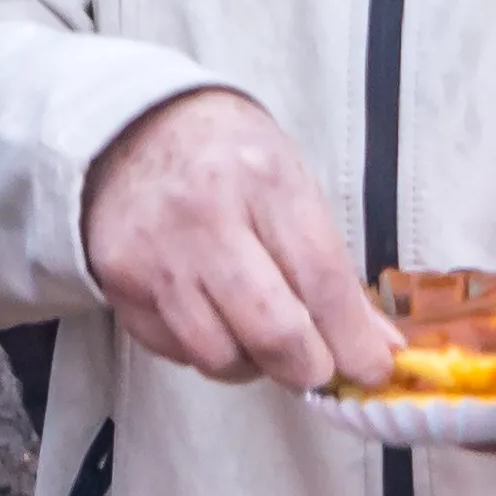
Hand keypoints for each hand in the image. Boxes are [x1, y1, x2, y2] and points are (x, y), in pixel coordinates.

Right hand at [79, 89, 402, 393]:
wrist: (131, 126)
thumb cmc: (228, 157)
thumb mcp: (291, 186)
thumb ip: (332, 269)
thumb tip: (377, 350)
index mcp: (264, 180)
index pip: (321, 281)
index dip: (353, 340)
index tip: (370, 370)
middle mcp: (204, 216)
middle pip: (272, 331)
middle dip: (307, 368)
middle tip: (315, 366)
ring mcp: (154, 251)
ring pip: (219, 355)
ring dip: (251, 365)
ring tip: (258, 339)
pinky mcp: (118, 280)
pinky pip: (174, 350)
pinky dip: (205, 350)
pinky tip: (213, 318)